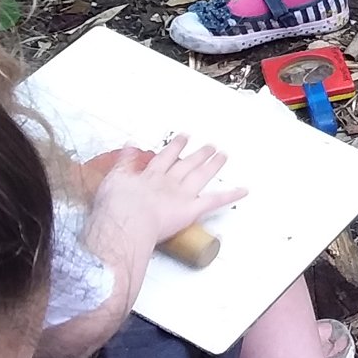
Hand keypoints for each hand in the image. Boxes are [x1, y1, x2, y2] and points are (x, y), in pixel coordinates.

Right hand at [88, 135, 244, 241]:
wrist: (125, 220)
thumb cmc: (115, 206)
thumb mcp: (113, 179)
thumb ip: (123, 163)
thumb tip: (129, 144)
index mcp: (150, 175)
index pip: (166, 157)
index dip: (176, 147)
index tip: (184, 137)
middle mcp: (168, 181)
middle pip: (187, 164)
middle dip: (199, 154)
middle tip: (210, 145)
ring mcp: (182, 194)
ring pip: (201, 175)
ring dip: (213, 165)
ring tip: (223, 155)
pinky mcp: (191, 208)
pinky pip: (215, 200)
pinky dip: (231, 195)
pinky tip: (244, 191)